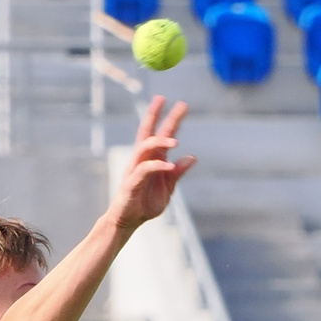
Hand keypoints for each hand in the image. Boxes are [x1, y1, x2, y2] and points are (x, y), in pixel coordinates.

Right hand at [106, 96, 195, 233]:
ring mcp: (135, 170)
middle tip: (163, 98)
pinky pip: (143, 170)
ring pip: (143, 148)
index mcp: (153, 159)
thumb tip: (192, 157)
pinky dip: (156, 166)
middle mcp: (142, 160)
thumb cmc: (145, 204)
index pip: (162, 134)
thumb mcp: (168, 188)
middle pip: (148, 133)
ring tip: (176, 141)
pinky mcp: (131, 184)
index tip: (182, 103)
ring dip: (158, 142)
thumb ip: (177, 172)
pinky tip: (169, 165)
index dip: (171, 119)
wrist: (128, 222)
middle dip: (155, 115)